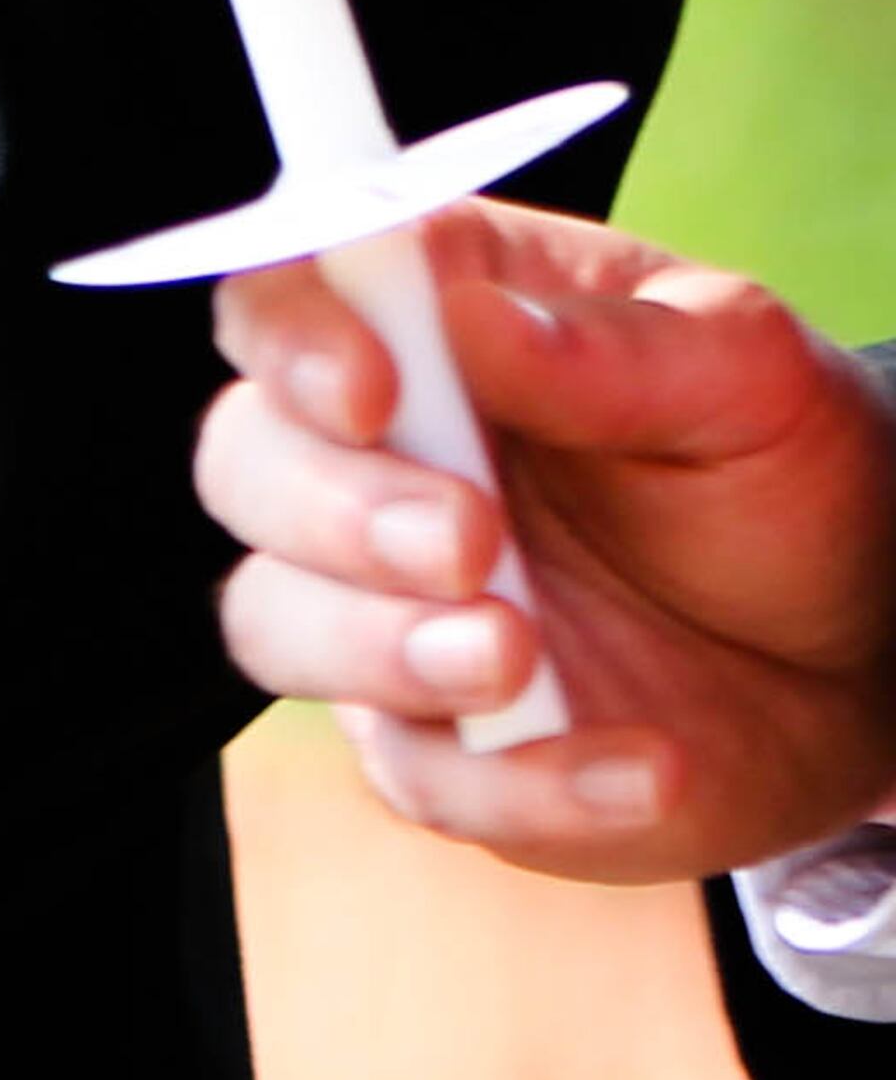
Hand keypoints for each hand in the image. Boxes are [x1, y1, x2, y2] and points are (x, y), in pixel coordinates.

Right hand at [198, 198, 895, 880]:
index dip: (293, 338)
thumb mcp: (744, 375)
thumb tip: (475, 317)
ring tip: (517, 655)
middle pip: (246, 463)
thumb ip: (611, 347)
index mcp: (430, 321)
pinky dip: (523, 783)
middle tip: (470, 542)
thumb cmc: (779, 464)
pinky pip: (421, 779)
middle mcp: (380, 456)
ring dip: (378, 646)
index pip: (285, 297)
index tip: (367, 388)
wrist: (860, 649)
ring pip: (277, 621)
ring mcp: (392, 606)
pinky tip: (642, 763)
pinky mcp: (445, 744)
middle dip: (334, 510)